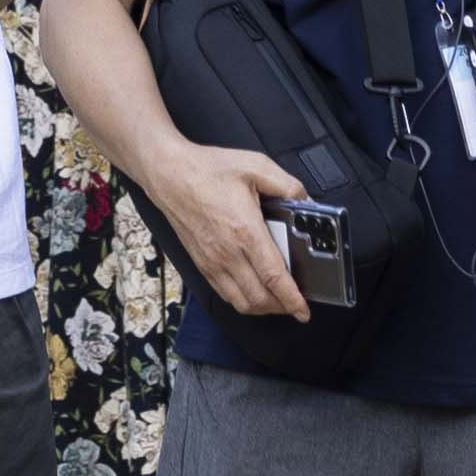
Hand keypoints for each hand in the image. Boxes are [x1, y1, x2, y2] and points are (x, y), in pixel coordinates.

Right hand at [132, 135, 312, 317]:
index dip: (292, 299)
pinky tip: (251, 291)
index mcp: (246, 231)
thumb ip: (287, 185)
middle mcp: (228, 253)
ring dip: (262, 308)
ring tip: (277, 301)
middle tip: (296, 304)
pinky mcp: (201, 263)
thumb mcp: (255, 166)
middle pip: (259, 298)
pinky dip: (242, 300)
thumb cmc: (206, 170)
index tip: (304, 310)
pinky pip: (224, 294)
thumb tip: (307, 200)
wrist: (168, 174)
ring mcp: (212, 262)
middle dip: (282, 307)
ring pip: (241, 302)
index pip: (274, 277)